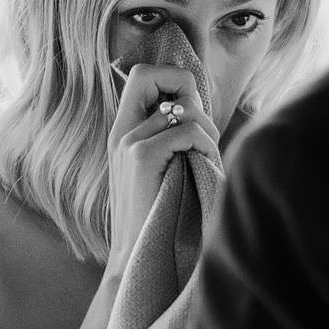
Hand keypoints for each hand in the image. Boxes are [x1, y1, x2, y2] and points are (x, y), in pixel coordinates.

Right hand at [103, 62, 220, 277]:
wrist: (139, 256)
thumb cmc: (159, 216)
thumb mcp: (158, 169)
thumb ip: (168, 137)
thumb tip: (198, 108)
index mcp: (122, 131)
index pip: (141, 74)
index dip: (171, 79)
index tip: (189, 109)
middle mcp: (120, 131)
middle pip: (150, 72)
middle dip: (184, 86)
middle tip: (198, 126)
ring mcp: (128, 142)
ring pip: (184, 108)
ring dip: (207, 130)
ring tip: (207, 157)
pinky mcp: (142, 157)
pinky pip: (189, 130)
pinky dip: (207, 146)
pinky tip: (205, 167)